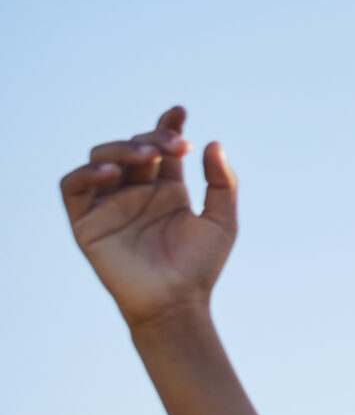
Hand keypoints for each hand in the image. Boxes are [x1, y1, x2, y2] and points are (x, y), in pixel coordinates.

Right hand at [60, 108, 238, 328]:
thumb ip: (222, 183)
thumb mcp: (222, 221)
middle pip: (134, 147)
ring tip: (148, 156)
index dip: (166, 125)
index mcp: (167, 190)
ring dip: (122, 148)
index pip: (161, 148)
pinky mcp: (86, 221)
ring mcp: (110, 204)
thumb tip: (213, 143)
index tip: (180, 111)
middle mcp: (137, 192)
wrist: (177, 302)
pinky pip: (73, 186)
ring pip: (102, 158)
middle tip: (175, 146)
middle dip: (152, 138)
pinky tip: (112, 173)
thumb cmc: (200, 266)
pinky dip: (87, 173)